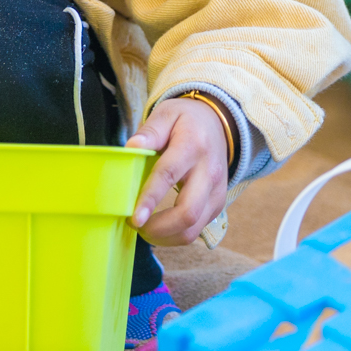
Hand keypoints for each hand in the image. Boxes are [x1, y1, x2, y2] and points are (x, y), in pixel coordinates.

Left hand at [124, 97, 230, 245]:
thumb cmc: (186, 120)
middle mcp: (209, 173)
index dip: (150, 199)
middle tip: (134, 225)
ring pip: (194, 228)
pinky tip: (159, 228)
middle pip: (188, 212)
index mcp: (192, 146)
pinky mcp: (218, 204)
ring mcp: (217, 192)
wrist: (219, 125)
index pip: (168, 175)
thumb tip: (131, 147)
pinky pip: (198, 229)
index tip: (134, 218)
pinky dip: (176, 234)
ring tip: (144, 229)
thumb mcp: (166, 114)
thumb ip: (149, 131)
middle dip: (159, 228)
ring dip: (166, 236)